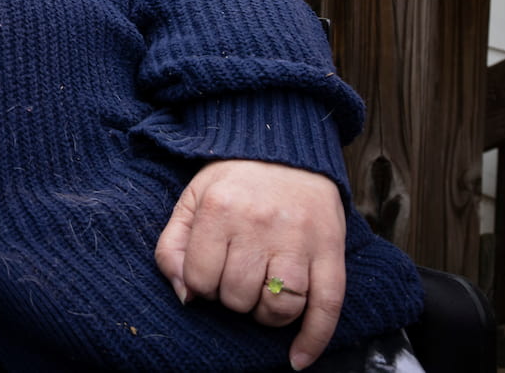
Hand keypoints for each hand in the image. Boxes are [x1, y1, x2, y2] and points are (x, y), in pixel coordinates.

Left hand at [155, 159, 346, 370]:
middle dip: (232, 299)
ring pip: (279, 306)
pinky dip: (313, 339)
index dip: (201, 287)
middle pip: (239, 296)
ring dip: (266, 315)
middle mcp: (259, 225)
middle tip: (237, 279)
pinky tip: (298, 359)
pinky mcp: (330, 251)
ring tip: (261, 297)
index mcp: (219, 209)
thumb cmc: (233, 182)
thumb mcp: (191, 202)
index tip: (210, 275)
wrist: (286, 152)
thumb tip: (185, 297)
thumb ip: (173, 246)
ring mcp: (299, 239)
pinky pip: (327, 306)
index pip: (201, 279)